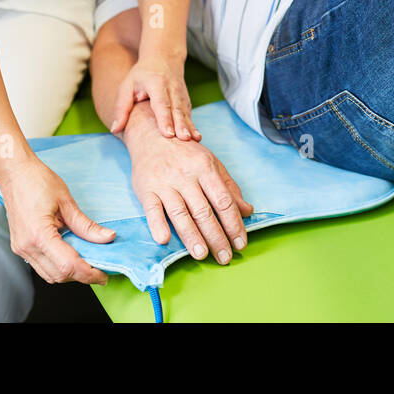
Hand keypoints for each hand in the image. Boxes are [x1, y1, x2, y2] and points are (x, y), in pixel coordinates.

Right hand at [0, 155, 115, 285]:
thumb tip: (107, 238)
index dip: (88, 274)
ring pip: (49, 275)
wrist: (15, 173)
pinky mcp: (20, 246)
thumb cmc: (37, 181)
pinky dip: (57, 266)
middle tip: (99, 268)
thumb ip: (87, 226)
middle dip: (80, 276)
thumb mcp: (66, 202)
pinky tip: (69, 254)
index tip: (103, 275)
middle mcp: (27, 247)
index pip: (68, 266)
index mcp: (39, 235)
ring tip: (86, 262)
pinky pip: (41, 266)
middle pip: (59, 275)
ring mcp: (21, 248)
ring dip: (68, 273)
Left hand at [110, 54, 199, 140]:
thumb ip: (121, 108)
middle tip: (184, 139)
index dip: (165, 118)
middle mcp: (172, 88)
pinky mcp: (186, 100)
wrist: (164, 57)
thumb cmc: (142, 75)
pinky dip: (193, 125)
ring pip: (186, 112)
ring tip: (195, 140)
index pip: (161, 103)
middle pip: (177, 109)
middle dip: (181, 125)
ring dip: (190, 126)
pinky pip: (189, 113)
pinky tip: (196, 137)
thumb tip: (115, 130)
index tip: (168, 134)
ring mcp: (182, 94)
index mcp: (156, 83)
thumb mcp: (127, 86)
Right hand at [126, 123, 253, 264]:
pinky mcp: (146, 190)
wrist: (151, 135)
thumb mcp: (211, 163)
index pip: (224, 201)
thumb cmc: (185, 152)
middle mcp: (186, 176)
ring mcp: (165, 183)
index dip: (234, 224)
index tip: (241, 243)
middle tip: (225, 258)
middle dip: (216, 237)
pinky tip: (164, 240)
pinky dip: (157, 224)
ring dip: (192, 236)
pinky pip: (152, 209)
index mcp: (206, 169)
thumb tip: (247, 211)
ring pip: (180, 214)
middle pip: (204, 211)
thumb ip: (229, 187)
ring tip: (202, 255)